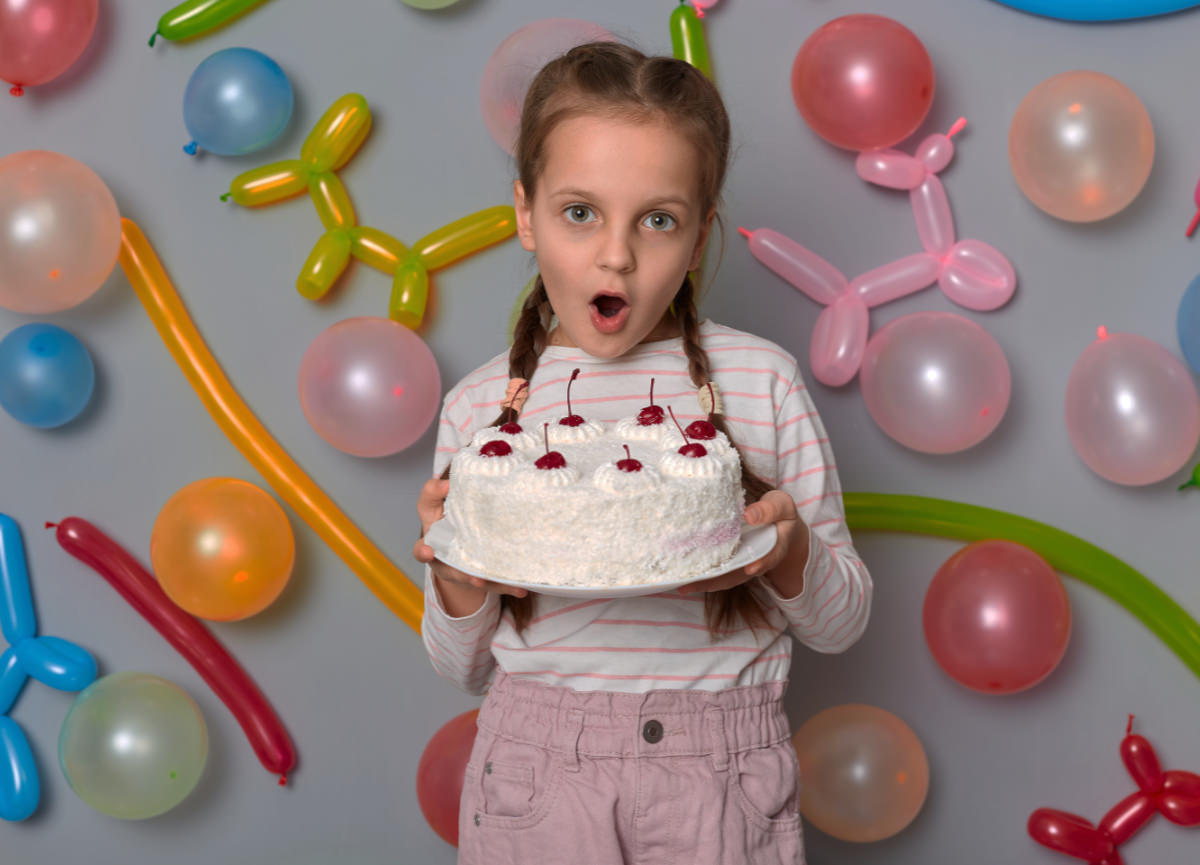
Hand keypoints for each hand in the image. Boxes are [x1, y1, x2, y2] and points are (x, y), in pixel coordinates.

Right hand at [413, 478, 527, 599]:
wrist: (465, 543)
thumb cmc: (465, 513)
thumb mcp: (466, 495)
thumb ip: (475, 481)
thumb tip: (500, 455)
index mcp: (434, 514)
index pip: (426, 500)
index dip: (433, 493)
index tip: (446, 486)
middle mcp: (436, 540)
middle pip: (424, 547)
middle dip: (427, 551)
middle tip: (430, 551)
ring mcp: (449, 562)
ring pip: (453, 571)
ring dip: (466, 576)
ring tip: (479, 580)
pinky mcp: (469, 577)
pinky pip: (486, 583)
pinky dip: (503, 586)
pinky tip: (521, 587)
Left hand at [678, 490, 800, 594]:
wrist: (779, 524)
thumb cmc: (779, 512)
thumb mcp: (781, 505)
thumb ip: (770, 509)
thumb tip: (750, 515)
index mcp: (775, 548)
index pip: (768, 558)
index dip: (760, 564)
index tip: (750, 569)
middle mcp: (757, 562)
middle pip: (738, 575)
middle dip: (717, 581)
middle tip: (694, 585)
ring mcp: (743, 564)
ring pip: (725, 577)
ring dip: (705, 582)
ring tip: (682, 585)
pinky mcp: (731, 562)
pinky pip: (718, 571)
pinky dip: (702, 574)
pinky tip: (683, 575)